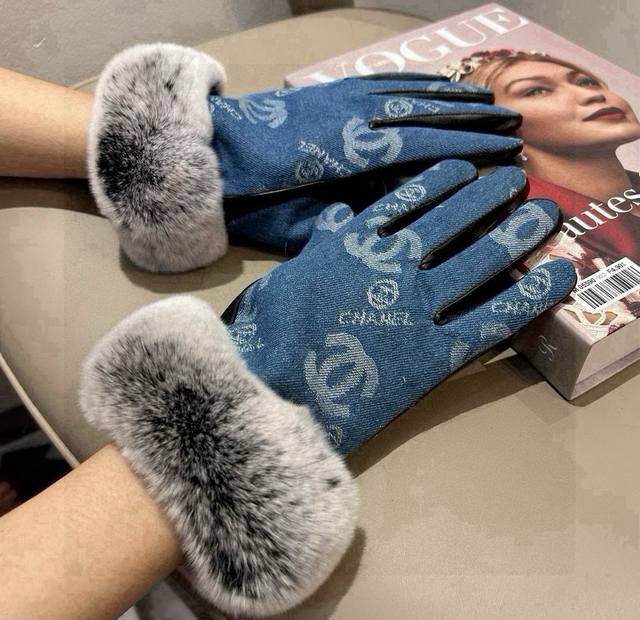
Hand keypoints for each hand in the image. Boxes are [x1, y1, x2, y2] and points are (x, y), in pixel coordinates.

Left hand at [87, 43, 522, 270]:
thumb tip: (394, 217)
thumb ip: (347, 221)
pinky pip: (381, 80)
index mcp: (344, 154)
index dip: (463, 149)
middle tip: (514, 127)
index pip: (417, 147)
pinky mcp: (330, 89)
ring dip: (450, 97)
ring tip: (489, 102)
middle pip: (421, 114)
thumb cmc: (253, 201)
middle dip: (469, 120)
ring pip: (406, 92)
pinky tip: (437, 83)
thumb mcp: (297, 225)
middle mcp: (350, 117)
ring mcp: (340, 97)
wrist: (211, 155)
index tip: (502, 153)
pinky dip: (415, 80)